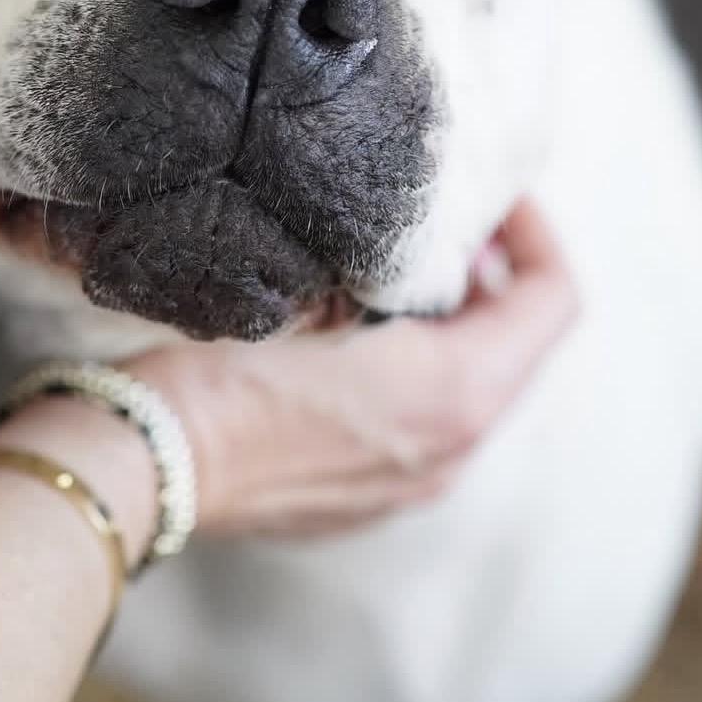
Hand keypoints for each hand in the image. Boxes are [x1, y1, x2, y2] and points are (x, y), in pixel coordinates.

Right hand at [130, 199, 576, 537]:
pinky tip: (360, 340)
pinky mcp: (367, 501)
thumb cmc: (223, 373)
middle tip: (448, 230)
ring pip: (474, 391)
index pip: (552, 303)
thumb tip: (418, 242)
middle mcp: (451, 451)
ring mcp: (411, 487)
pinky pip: (428, 427)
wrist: (149, 467)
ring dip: (460, 330)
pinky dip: (423, 376)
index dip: (539, 236)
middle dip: (497, 281)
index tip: (499, 200)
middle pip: (519, 349)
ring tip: (401, 277)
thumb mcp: (313, 292)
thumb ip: (388, 268)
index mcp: (456, 394)